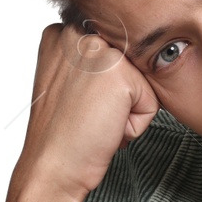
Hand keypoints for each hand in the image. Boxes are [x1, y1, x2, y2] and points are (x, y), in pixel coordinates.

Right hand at [14, 22, 159, 201]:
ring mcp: (97, 51)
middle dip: (117, 96)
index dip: (102, 89)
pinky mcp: (118, 74)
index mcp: (61, 34)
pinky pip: (150, 103)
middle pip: (129, 65)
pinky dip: (134, 124)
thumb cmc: (62, 135)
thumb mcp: (68, 84)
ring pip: (142, 82)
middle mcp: (77, 34)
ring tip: (95, 121)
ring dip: (126, 109)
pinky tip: (104, 128)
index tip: (79, 104)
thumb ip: (92, 63)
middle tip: (86, 115)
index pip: (113, 54)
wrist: (51, 167)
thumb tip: (131, 59)